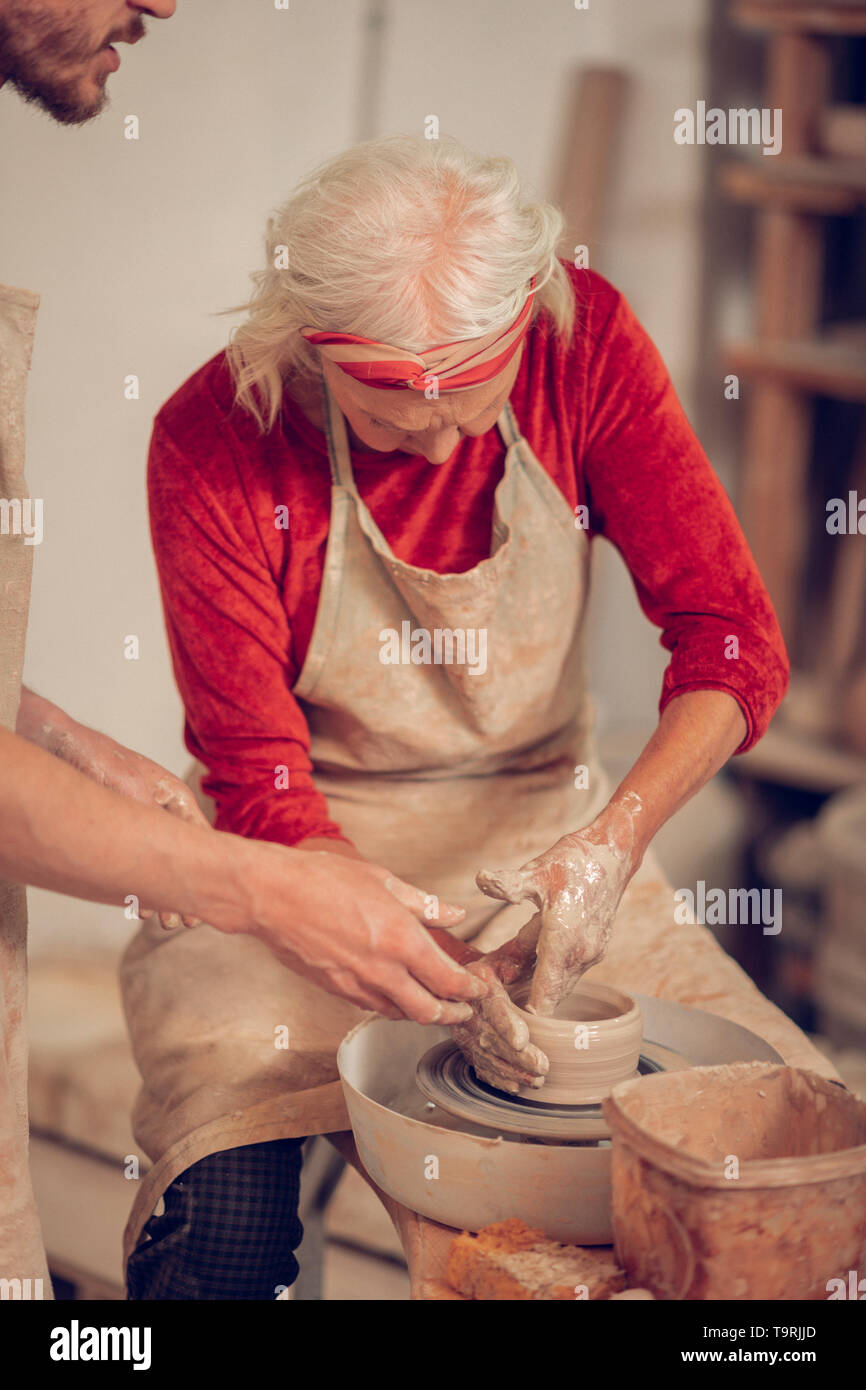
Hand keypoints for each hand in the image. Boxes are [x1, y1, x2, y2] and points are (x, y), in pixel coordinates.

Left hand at [20, 692, 208, 929]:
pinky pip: (134, 863)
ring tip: (163, 922)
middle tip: (184, 923)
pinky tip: (136, 904)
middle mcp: (160, 811)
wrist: (59, 743)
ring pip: (156, 864)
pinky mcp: (116, 830)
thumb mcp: (131, 789)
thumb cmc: (97, 757)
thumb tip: (168, 852)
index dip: (205, 871)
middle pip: (180, 857)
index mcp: (174, 797)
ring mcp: (139, 821)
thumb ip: (151, 819)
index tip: (206, 901)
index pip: (200, 839)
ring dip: (159, 893)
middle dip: (182, 891)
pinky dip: (136, 884)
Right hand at [244, 845, 489, 1024]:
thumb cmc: (323, 879)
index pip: (447, 981)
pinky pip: (371, 1006)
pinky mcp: (334, 989)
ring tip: (433, 1005)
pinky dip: (391, 1006)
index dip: (469, 992)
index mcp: (401, 940)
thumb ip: (423, 904)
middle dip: (452, 1015)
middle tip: (463, 1012)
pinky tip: (395, 995)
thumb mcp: (382, 881)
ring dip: (421, 1014)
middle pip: (428, 1012)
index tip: (479, 990)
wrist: (271, 895)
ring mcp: (356, 984)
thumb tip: (455, 913)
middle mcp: (382, 970)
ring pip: (399, 1014)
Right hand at [445, 917, 549, 1093]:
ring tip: (536, 1080)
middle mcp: (463, 1005)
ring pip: (484, 1054)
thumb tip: (546, 932)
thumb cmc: (497, 964)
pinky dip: (496, 1078)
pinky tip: (514, 1086)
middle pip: (488, 1035)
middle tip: (541, 1067)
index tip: (522, 1039)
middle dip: (516, 1056)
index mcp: (475, 977)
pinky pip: (477, 1065)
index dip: (505, 1023)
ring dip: (510, 1071)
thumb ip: (526, 946)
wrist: (465, 978)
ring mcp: (460, 1028)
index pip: (491, 1003)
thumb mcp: (510, 951)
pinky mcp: (463, 1045)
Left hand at [476, 798, 642, 1015]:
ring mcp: (591, 953)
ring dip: (534, 979)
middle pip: (549, 996)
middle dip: (521, 995)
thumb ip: (508, 884)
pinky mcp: (595, 948)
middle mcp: (581, 954)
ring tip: (502, 966)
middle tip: (491, 986)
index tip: (497, 1010)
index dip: (520, 1012)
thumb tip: (480, 879)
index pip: (544, 999)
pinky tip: (525, 950)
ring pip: (559, 982)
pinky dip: (547, 966)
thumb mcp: (536, 872)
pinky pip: (568, 968)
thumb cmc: (575, 861)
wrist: (613, 852)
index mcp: (564, 941)